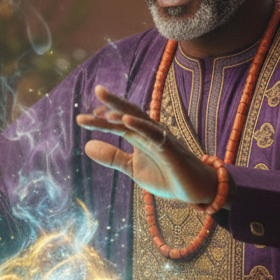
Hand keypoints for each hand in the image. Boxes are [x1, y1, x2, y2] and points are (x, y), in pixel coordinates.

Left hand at [75, 85, 222, 205]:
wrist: (195, 190)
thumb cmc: (166, 176)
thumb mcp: (133, 168)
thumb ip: (112, 157)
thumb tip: (86, 147)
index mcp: (140, 135)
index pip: (119, 122)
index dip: (103, 119)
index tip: (84, 118)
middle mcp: (149, 132)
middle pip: (129, 112)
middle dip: (113, 102)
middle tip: (97, 89)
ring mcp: (161, 138)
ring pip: (139, 120)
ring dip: (122, 112)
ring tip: (104, 107)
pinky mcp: (170, 148)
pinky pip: (154, 134)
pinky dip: (140, 125)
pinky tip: (126, 121)